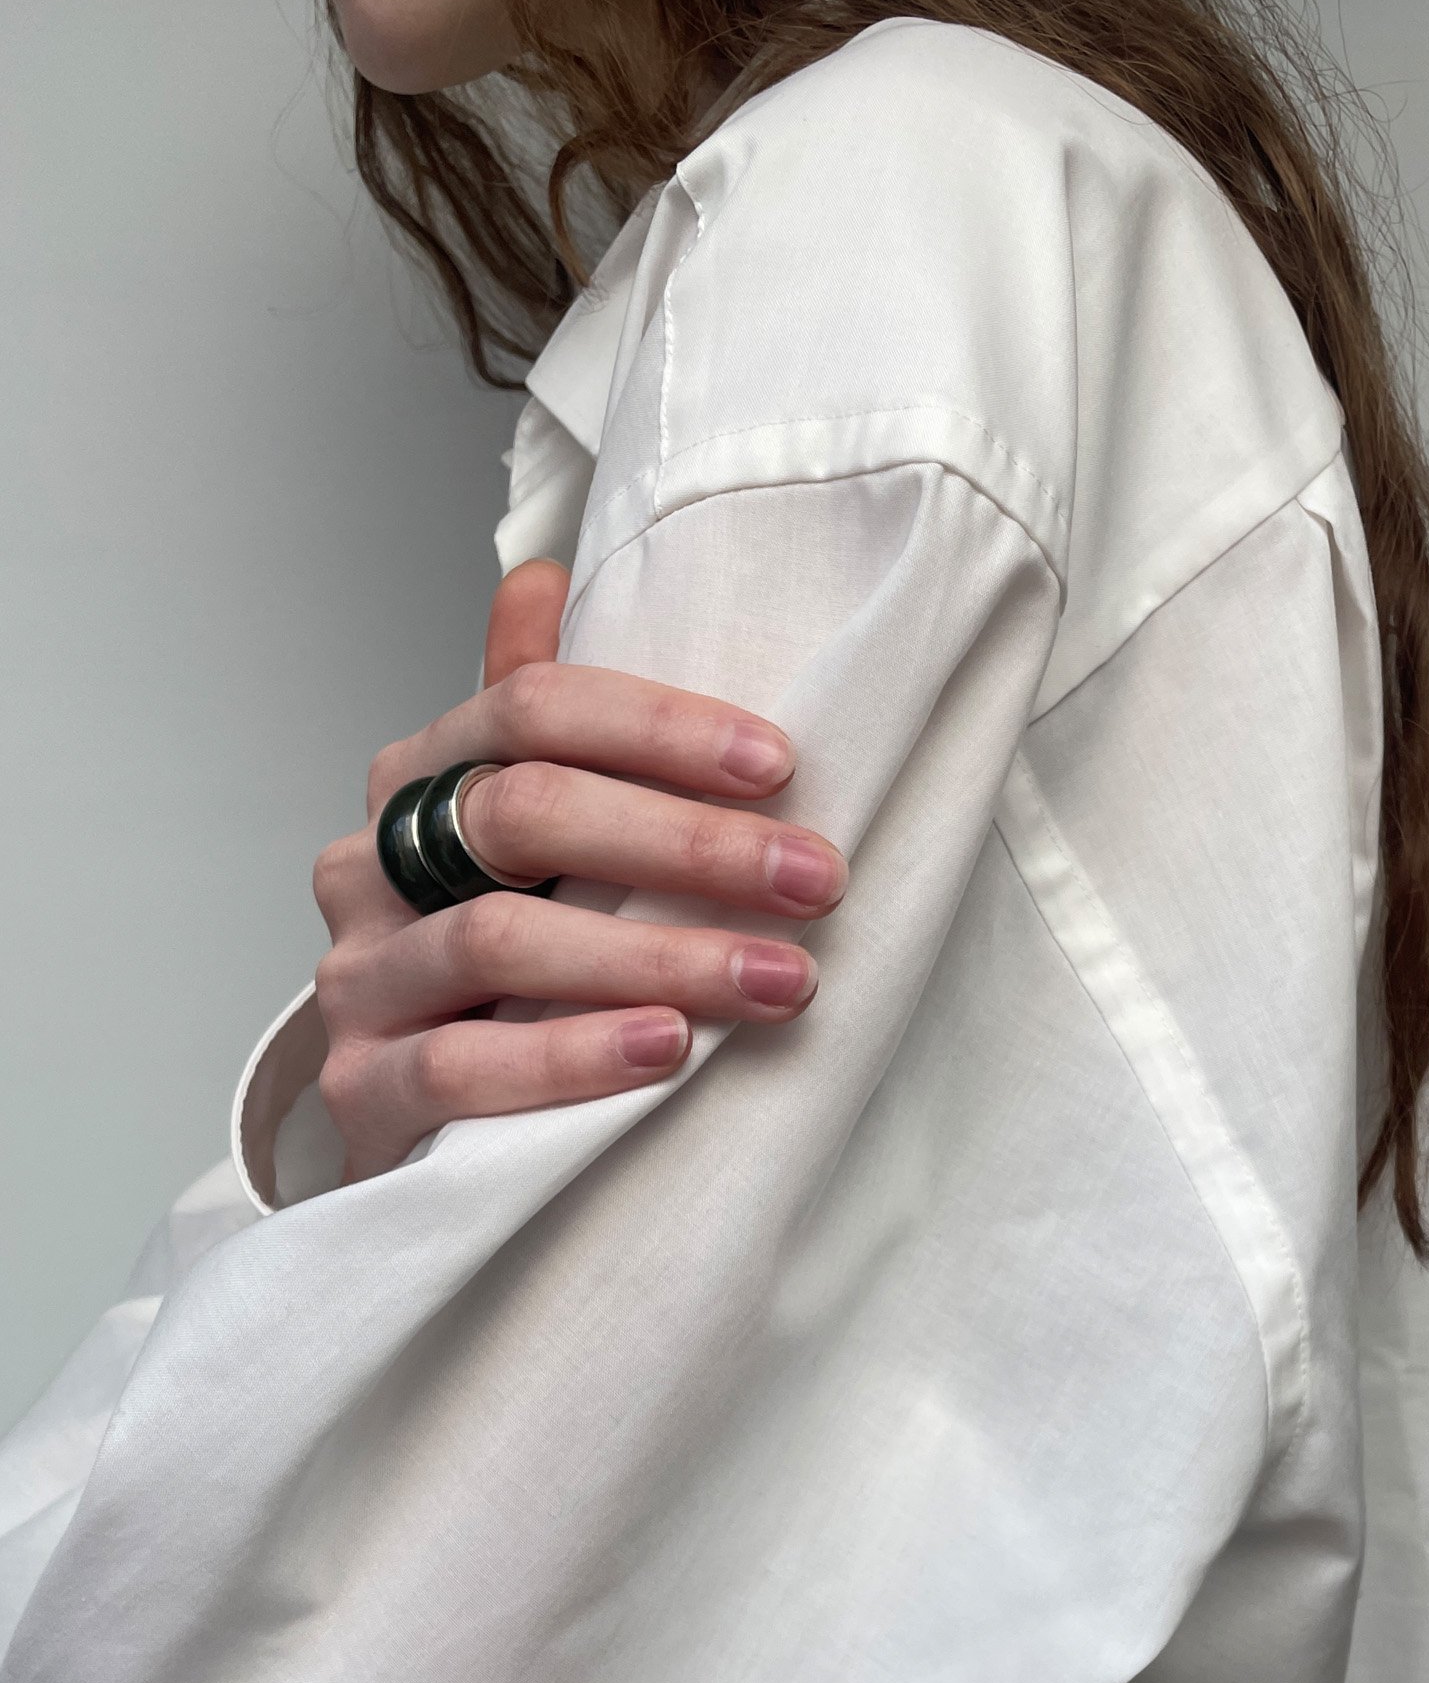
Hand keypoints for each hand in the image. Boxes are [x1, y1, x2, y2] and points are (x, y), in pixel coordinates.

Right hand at [312, 559, 848, 1187]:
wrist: (409, 1107)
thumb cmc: (494, 957)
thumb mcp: (516, 829)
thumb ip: (532, 718)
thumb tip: (543, 575)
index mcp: (420, 777)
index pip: (531, 708)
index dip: (660, 728)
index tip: (782, 766)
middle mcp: (371, 864)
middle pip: (525, 814)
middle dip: (688, 845)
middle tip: (815, 880)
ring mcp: (360, 977)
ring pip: (500, 940)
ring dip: (658, 958)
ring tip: (774, 980)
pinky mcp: (362, 1088)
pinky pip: (462, 1066)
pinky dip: (572, 1055)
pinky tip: (666, 1048)